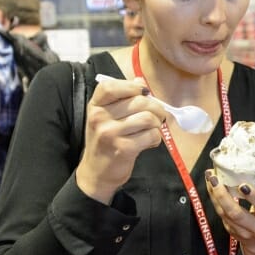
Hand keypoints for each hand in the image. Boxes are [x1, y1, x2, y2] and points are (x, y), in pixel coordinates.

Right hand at [76, 77, 166, 203]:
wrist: (96, 172)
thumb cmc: (105, 141)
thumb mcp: (106, 116)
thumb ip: (122, 98)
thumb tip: (140, 81)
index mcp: (95, 105)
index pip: (110, 86)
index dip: (132, 86)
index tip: (143, 92)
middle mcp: (100, 117)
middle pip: (139, 101)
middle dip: (156, 108)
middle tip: (158, 116)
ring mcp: (110, 133)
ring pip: (148, 118)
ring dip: (158, 124)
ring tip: (153, 129)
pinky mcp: (123, 148)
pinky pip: (151, 135)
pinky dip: (156, 138)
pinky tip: (149, 142)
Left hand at [205, 168, 254, 254]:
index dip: (254, 197)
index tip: (243, 185)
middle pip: (237, 213)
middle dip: (223, 195)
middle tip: (216, 178)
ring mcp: (243, 232)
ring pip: (224, 214)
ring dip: (215, 196)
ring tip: (211, 178)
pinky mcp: (232, 233)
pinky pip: (220, 216)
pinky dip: (214, 200)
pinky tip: (211, 187)